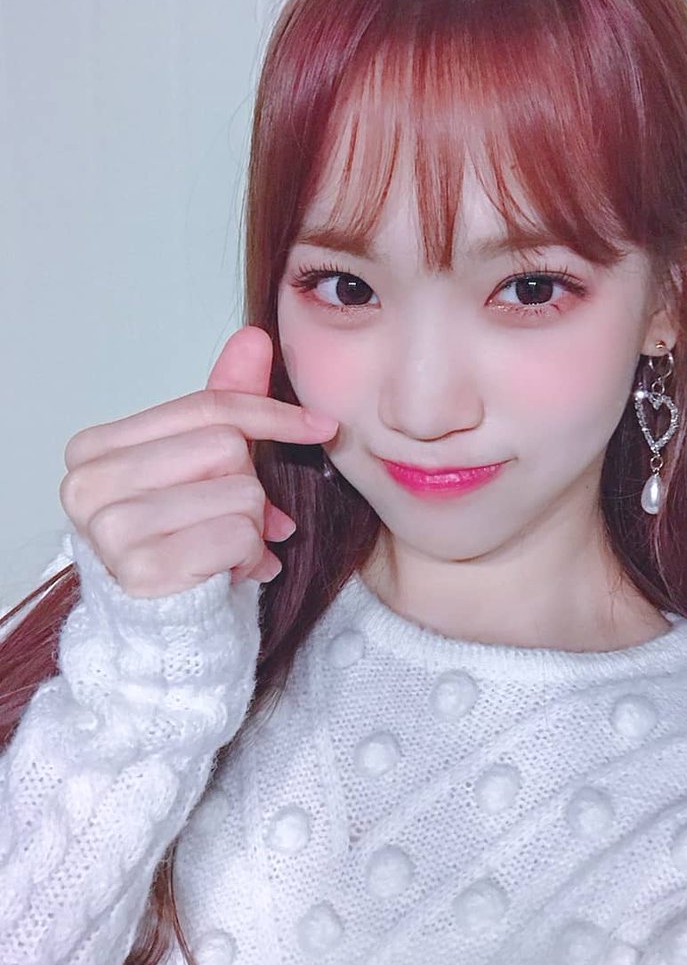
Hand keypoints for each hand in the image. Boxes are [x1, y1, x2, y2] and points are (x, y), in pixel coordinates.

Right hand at [59, 326, 336, 597]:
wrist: (167, 628)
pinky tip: (230, 571)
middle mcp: (88, 484)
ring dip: (252, 525)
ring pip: (239, 492)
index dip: (272, 413)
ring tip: (228, 547)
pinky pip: (237, 535)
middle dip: (251, 486)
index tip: (320, 425)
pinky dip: (250, 555)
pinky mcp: (140, 571)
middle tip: (242, 519)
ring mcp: (109, 529)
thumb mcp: (204, 465)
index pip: (207, 407)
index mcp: (94, 448)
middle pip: (226, 448)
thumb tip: (254, 336)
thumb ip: (224, 400)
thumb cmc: (183, 537)